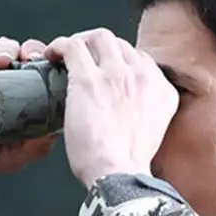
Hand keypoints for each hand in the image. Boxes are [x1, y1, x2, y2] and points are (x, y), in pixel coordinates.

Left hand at [44, 29, 178, 188]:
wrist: (120, 177)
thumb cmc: (129, 169)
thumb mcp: (151, 136)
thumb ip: (143, 115)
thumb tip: (123, 113)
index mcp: (162, 92)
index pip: (141, 61)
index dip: (121, 63)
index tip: (107, 72)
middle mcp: (143, 77)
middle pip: (121, 44)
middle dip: (101, 48)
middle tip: (85, 59)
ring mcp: (117, 75)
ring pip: (99, 38)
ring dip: (82, 42)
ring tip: (67, 55)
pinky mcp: (89, 79)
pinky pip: (73, 46)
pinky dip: (60, 46)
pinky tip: (53, 55)